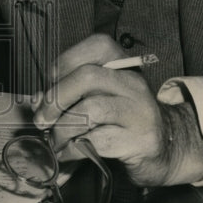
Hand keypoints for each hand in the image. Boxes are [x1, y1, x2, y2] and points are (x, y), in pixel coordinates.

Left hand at [33, 34, 202, 186]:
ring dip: (63, 128)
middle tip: (41, 119)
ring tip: (55, 140)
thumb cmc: (123, 119)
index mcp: (122, 64)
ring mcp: (139, 111)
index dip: (62, 65)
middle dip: (56, 98)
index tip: (47, 89)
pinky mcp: (140, 140)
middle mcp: (134, 83)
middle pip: (88, 77)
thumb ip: (70, 93)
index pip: (93, 48)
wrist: (166, 149)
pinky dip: (73, 149)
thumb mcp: (100, 96)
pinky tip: (67, 154)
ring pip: (91, 109)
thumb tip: (36, 102)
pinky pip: (98, 140)